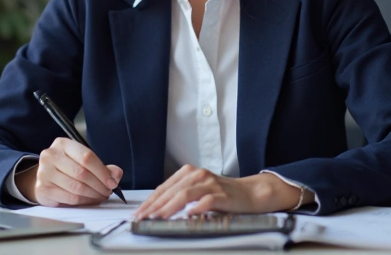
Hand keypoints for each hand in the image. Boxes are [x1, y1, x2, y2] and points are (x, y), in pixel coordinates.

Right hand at [15, 138, 122, 206]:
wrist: (46, 177)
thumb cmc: (67, 167)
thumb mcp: (84, 161)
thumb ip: (102, 167)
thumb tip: (116, 174)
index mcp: (63, 144)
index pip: (86, 156)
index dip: (102, 171)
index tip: (112, 182)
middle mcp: (50, 155)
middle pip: (82, 173)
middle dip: (99, 185)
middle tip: (108, 192)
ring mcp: (44, 172)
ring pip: (76, 187)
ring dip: (93, 195)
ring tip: (100, 196)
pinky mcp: (42, 189)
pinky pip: (69, 198)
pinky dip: (83, 201)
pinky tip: (89, 200)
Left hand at [132, 165, 303, 219]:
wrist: (250, 193)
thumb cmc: (223, 195)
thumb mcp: (199, 190)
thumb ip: (181, 195)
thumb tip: (157, 208)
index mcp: (190, 172)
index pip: (164, 187)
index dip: (150, 201)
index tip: (139, 212)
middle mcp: (198, 175)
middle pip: (171, 191)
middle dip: (154, 206)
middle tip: (143, 218)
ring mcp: (210, 184)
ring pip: (184, 194)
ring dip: (168, 207)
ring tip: (158, 217)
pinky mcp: (222, 195)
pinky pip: (206, 201)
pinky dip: (195, 208)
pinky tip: (187, 215)